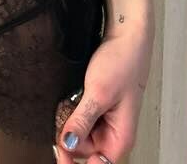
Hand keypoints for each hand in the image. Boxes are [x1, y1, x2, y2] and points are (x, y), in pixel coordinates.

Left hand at [53, 27, 151, 162]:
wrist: (126, 35)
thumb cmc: (123, 62)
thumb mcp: (98, 93)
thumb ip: (82, 121)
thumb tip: (67, 144)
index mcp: (120, 138)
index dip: (74, 160)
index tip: (60, 146)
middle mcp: (113, 134)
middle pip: (83, 151)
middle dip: (69, 137)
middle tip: (62, 117)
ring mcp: (105, 122)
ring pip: (79, 136)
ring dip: (69, 124)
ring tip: (68, 104)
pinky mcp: (97, 109)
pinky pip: (80, 120)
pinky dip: (71, 113)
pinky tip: (69, 101)